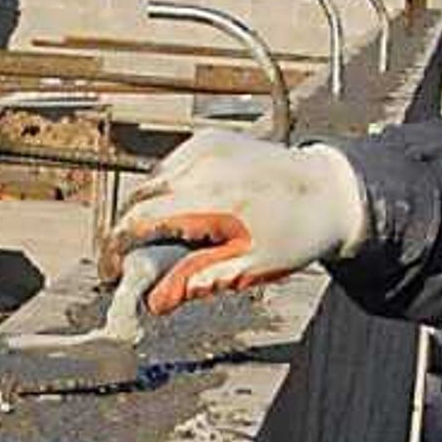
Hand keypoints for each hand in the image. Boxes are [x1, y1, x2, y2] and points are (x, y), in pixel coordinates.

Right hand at [103, 134, 367, 314]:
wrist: (329, 191)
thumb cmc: (297, 230)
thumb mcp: (247, 267)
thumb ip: (195, 283)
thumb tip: (155, 303)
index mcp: (213, 199)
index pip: (140, 219)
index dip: (117, 248)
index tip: (112, 272)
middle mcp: (205, 165)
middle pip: (138, 198)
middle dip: (129, 231)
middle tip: (135, 262)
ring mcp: (206, 147)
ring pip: (151, 181)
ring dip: (149, 209)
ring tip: (170, 237)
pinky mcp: (210, 138)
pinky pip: (170, 166)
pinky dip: (168, 188)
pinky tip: (187, 209)